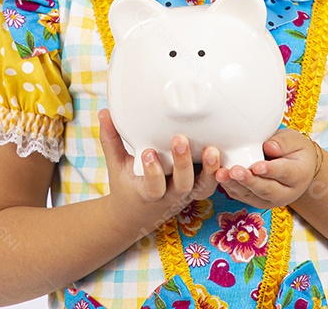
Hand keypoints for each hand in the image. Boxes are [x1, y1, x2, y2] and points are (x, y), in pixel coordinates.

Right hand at [97, 109, 219, 236]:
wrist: (137, 216)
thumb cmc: (126, 186)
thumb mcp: (115, 165)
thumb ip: (111, 139)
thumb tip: (104, 112)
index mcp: (148, 193)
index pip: (152, 186)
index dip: (152, 172)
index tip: (148, 152)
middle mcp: (170, 196)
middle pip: (182, 186)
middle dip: (183, 164)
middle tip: (180, 139)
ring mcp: (186, 194)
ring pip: (203, 188)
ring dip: (209, 170)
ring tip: (212, 150)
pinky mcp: (197, 189)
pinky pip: (212, 183)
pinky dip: (219, 172)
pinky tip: (224, 152)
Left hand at [214, 128, 319, 208]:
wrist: (296, 167)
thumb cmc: (294, 150)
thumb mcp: (294, 140)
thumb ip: (283, 143)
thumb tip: (268, 147)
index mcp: (298, 175)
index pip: (284, 173)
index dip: (270, 170)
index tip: (256, 166)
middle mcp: (286, 192)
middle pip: (266, 189)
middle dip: (249, 181)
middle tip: (234, 171)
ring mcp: (270, 200)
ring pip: (251, 195)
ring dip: (235, 185)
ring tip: (221, 174)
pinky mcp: (256, 201)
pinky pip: (242, 196)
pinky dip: (230, 187)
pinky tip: (220, 177)